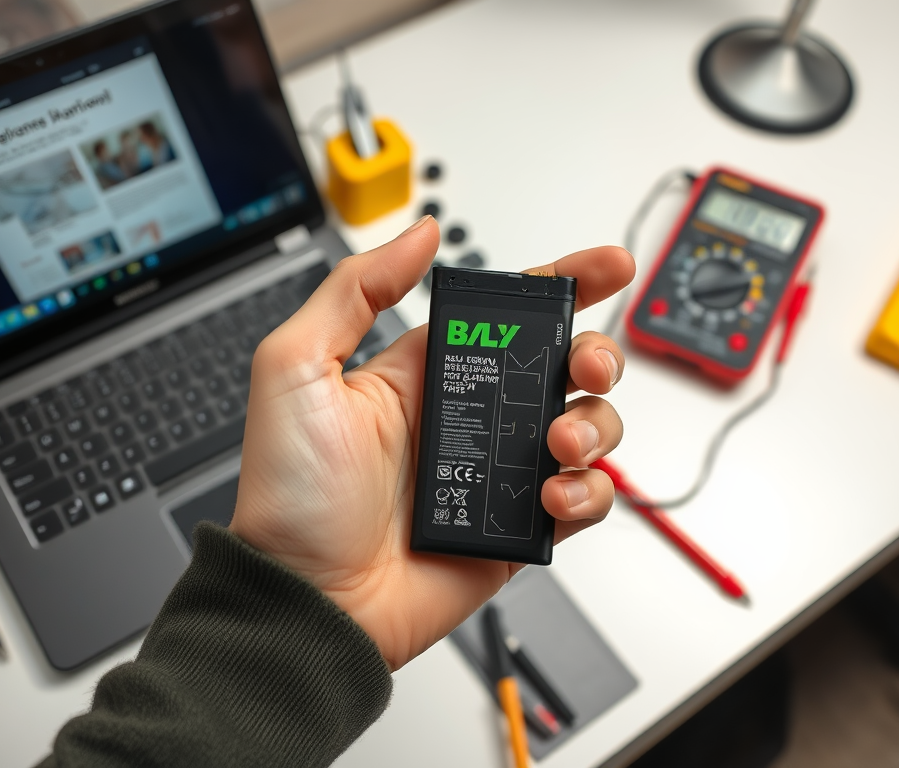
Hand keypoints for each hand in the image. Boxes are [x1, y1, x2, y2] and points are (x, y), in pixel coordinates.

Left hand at [230, 217, 633, 669]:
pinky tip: (551, 495)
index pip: (508, 314)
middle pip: (562, 365)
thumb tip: (416, 234)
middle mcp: (471, 417)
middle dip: (593, 354)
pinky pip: (583, 498)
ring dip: (594, 425)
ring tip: (556, 444)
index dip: (562, 283)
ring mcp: (498, 472)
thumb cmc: (291, 494)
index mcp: (428, 373)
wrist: (309, 599)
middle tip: (583, 368)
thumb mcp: (296, 368)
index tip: (607, 267)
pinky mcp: (515, 527)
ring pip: (586, 427)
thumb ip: (355, 290)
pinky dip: (587, 491)